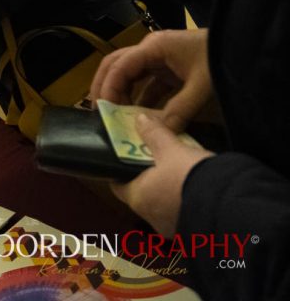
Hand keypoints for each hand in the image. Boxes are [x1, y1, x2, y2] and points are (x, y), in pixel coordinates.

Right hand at [91, 29, 212, 131]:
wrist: (243, 45)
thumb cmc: (220, 59)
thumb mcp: (202, 86)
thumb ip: (180, 110)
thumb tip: (160, 134)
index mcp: (154, 47)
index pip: (120, 65)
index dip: (108, 87)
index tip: (103, 110)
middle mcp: (151, 49)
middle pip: (116, 65)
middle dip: (105, 87)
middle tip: (98, 112)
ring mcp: (159, 58)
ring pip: (129, 74)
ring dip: (121, 94)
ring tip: (114, 116)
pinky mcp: (169, 68)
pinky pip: (147, 83)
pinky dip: (140, 98)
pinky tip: (139, 117)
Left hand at [111, 113, 213, 234]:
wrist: (232, 207)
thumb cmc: (192, 176)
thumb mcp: (172, 149)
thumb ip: (154, 134)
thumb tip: (140, 119)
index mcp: (138, 199)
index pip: (118, 185)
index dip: (120, 170)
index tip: (127, 157)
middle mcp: (152, 218)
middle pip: (142, 194)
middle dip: (148, 177)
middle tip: (156, 159)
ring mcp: (173, 228)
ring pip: (164, 204)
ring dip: (169, 190)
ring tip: (179, 171)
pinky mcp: (194, 232)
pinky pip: (184, 213)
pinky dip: (186, 200)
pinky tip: (197, 187)